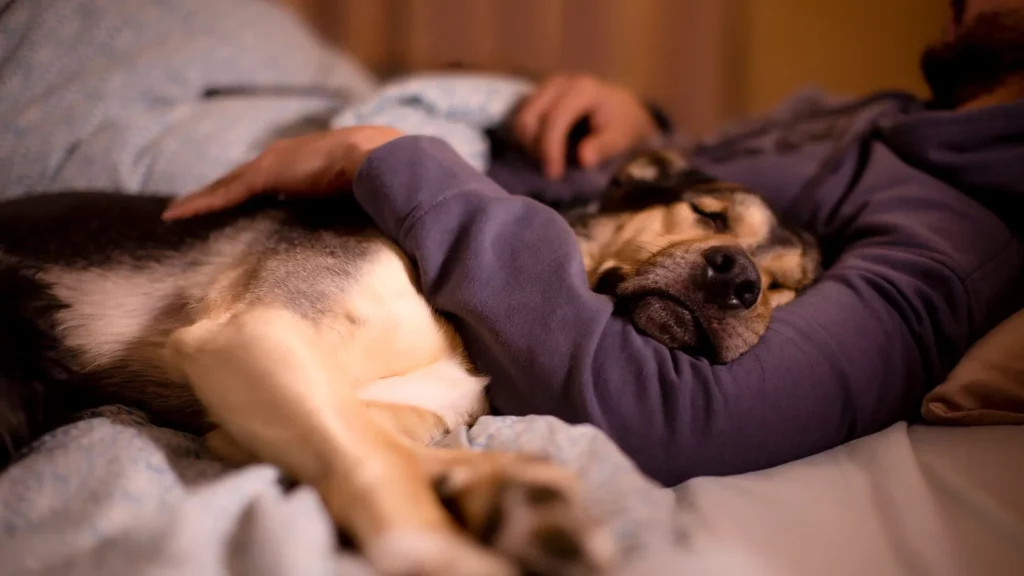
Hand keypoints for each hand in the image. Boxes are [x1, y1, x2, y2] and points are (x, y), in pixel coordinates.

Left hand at [161, 126, 404, 219]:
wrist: (380, 158)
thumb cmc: (381, 177)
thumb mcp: (362, 192)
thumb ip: (353, 204)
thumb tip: (362, 224)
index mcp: (306, 159)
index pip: (270, 177)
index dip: (252, 189)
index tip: (238, 201)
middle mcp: (284, 157)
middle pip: (241, 179)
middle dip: (219, 192)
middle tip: (195, 206)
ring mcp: (272, 164)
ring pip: (226, 185)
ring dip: (202, 199)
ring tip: (177, 213)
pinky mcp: (264, 175)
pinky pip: (225, 194)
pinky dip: (200, 204)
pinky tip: (177, 215)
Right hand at [512, 74, 657, 179]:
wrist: (622, 109)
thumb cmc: (623, 124)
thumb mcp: (621, 138)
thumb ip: (603, 148)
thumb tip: (583, 160)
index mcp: (582, 89)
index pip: (555, 119)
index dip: (550, 148)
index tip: (554, 174)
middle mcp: (559, 83)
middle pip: (530, 117)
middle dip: (536, 149)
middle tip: (550, 171)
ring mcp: (546, 87)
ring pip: (521, 119)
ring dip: (529, 146)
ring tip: (548, 162)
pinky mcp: (538, 96)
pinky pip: (521, 120)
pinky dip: (527, 140)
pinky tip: (543, 153)